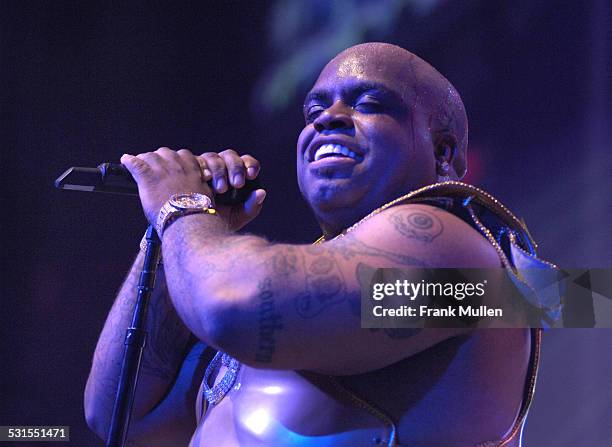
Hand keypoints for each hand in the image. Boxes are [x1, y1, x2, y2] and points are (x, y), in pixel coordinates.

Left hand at [121, 148, 264, 230]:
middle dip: (169, 160)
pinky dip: (130, 162)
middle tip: (164, 169)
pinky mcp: (147, 176)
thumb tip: (263, 192)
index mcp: (203, 173)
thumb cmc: (211, 222)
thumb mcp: (236, 215)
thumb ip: (251, 205)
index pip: (196, 159)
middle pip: (174, 153)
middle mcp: (184, 166)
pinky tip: (126, 161)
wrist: (191, 224)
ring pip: (156, 156)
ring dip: (150, 160)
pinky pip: (135, 163)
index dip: (191, 165)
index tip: (189, 174)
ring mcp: (165, 169)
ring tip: (144, 164)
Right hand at [198, 149, 265, 230]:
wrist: (192, 230)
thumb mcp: (237, 218)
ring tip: (221, 189)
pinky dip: (201, 168)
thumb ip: (251, 207)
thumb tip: (261, 193)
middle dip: (235, 168)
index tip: (252, 175)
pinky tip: (205, 178)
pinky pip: (195, 161)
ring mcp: (204, 165)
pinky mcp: (188, 169)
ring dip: (219, 171)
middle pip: (230, 156)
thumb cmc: (217, 222)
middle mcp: (221, 166)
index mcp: (236, 174)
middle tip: (237, 184)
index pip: (246, 162)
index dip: (250, 165)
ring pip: (213, 157)